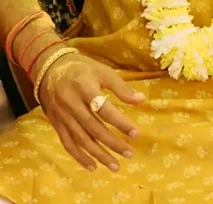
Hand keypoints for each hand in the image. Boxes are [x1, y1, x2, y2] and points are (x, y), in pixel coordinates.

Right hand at [36, 49, 144, 171]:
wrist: (49, 70)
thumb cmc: (81, 68)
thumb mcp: (102, 71)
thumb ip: (121, 87)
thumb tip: (142, 100)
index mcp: (85, 88)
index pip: (105, 110)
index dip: (120, 123)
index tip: (136, 134)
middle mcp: (72, 104)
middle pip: (94, 128)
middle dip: (112, 143)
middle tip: (129, 154)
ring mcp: (62, 117)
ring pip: (82, 140)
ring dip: (99, 155)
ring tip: (115, 165)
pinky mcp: (56, 125)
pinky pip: (68, 144)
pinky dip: (80, 157)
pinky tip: (93, 166)